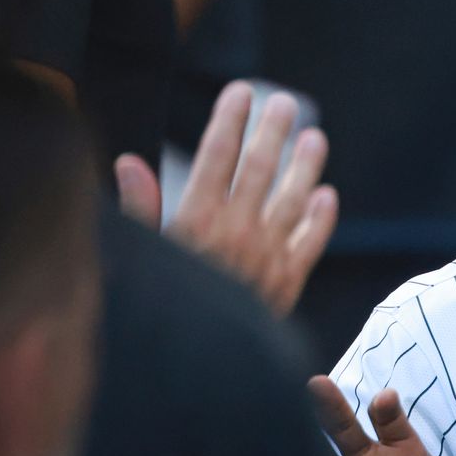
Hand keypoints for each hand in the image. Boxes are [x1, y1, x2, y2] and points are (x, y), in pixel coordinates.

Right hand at [116, 81, 337, 315]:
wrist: (199, 364)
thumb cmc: (162, 305)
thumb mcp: (144, 256)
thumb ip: (140, 209)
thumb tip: (129, 162)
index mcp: (196, 219)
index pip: (217, 155)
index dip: (231, 120)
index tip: (240, 92)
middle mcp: (236, 231)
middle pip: (261, 168)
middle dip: (273, 131)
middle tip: (286, 102)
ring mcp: (267, 255)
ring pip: (294, 199)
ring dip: (306, 167)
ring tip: (316, 138)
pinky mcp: (287, 281)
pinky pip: (309, 243)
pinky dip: (320, 219)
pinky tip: (326, 196)